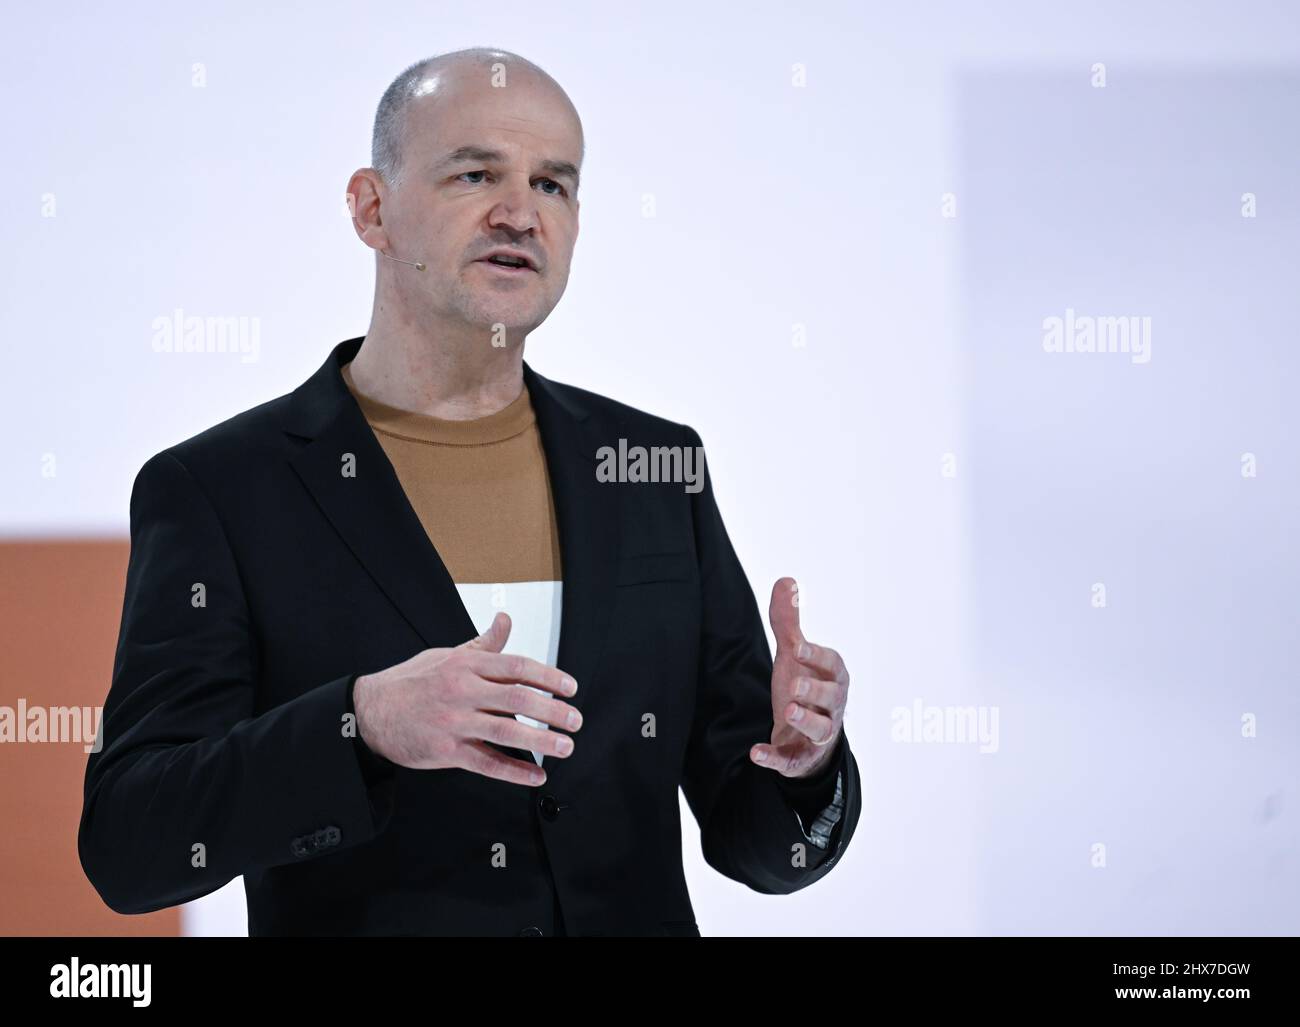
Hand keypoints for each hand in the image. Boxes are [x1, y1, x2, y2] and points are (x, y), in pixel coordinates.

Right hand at [353, 612, 580, 785]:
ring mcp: (456, 722)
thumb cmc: (411, 681)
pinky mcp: (447, 751)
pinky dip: (514, 771)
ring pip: (507, 732)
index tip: (570, 688)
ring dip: (541, 741)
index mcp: (466, 666)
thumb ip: (482, 644)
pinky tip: (536, 775)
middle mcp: (463, 691)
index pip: (517, 668)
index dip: (549, 677)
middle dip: (552, 711)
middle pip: (518, 699)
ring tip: (565, 747)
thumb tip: (505, 620)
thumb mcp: (447, 656)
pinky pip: (487, 763)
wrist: (370, 711)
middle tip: (576, 719)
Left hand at [750, 577, 849, 778]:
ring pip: (820, 730)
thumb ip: (788, 622)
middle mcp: (831, 707)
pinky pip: (791, 760)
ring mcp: (818, 735)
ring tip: (786, 711)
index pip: (833, 664)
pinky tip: (756, 752)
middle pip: (831, 699)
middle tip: (794, 685)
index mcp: (833, 678)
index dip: (816, 656)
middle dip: (814, 692)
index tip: (797, 647)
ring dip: (805, 721)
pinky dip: (775, 758)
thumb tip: (786, 580)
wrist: (805, 736)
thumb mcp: (793, 655)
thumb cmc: (804, 687)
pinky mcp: (800, 758)